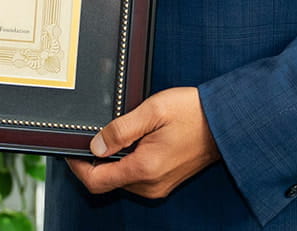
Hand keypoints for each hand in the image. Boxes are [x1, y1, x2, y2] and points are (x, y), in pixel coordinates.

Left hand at [66, 87, 218, 199]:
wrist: (225, 122)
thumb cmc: (191, 112)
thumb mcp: (152, 111)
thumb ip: (121, 129)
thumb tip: (95, 146)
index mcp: (144, 169)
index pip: (96, 181)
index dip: (78, 166)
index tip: (71, 148)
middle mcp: (150, 184)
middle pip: (106, 182)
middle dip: (94, 161)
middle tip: (93, 134)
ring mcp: (159, 185)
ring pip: (120, 179)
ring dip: (112, 160)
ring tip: (118, 133)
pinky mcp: (165, 181)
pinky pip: (135, 177)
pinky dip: (127, 161)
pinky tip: (134, 140)